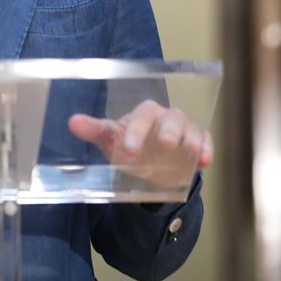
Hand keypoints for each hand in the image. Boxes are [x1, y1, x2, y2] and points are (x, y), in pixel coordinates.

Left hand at [68, 99, 212, 189]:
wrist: (149, 166)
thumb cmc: (129, 146)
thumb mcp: (110, 140)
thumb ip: (94, 130)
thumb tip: (72, 122)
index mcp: (144, 114)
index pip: (143, 115)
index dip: (137, 130)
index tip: (129, 150)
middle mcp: (166, 118)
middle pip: (172, 116)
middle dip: (169, 130)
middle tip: (165, 145)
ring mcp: (184, 131)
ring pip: (191, 127)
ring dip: (192, 138)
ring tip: (192, 151)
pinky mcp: (198, 144)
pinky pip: (206, 141)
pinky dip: (208, 149)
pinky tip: (205, 161)